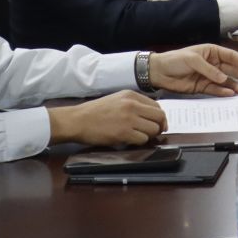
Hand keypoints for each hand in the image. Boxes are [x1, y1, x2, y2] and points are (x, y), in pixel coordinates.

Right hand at [49, 90, 165, 145]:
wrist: (77, 120)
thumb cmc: (94, 112)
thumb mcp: (117, 100)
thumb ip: (134, 104)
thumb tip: (151, 115)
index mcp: (131, 95)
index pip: (157, 106)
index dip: (159, 117)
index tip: (156, 124)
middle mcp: (132, 105)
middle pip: (160, 117)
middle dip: (159, 126)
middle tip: (153, 133)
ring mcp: (129, 118)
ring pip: (154, 129)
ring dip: (149, 135)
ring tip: (139, 136)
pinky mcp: (124, 132)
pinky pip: (143, 139)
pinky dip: (140, 142)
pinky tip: (131, 140)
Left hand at [149, 44, 237, 95]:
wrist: (158, 72)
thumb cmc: (175, 60)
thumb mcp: (192, 59)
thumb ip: (209, 69)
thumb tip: (223, 78)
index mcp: (211, 52)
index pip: (230, 56)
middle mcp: (212, 64)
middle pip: (230, 70)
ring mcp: (207, 76)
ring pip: (224, 82)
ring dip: (234, 86)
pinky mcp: (201, 87)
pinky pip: (215, 90)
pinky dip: (222, 92)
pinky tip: (229, 94)